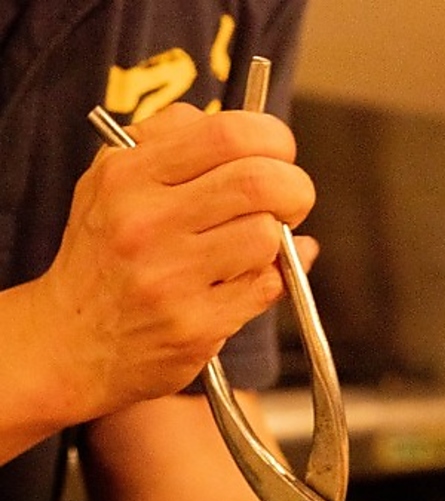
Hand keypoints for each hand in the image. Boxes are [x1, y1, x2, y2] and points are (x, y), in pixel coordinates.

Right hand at [34, 102, 316, 418]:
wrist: (71, 342)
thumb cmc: (104, 259)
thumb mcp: (113, 183)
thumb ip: (174, 144)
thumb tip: (251, 139)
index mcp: (128, 176)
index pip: (226, 134)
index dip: (273, 138)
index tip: (281, 152)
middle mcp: (146, 223)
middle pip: (259, 183)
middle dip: (294, 188)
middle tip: (292, 199)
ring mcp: (171, 278)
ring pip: (267, 237)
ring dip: (279, 239)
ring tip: (261, 244)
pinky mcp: (196, 325)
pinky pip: (267, 287)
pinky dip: (277, 277)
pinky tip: (255, 275)